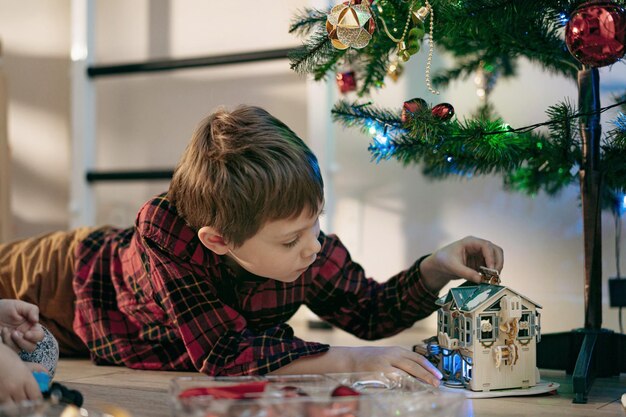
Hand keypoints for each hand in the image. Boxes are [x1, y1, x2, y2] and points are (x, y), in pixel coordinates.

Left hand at [0, 300, 43, 352]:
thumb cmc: (7, 308)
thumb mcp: (20, 306)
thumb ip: (31, 310)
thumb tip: (36, 320)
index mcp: (32, 327)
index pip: (39, 336)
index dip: (35, 337)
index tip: (27, 334)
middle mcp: (25, 337)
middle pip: (31, 347)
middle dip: (24, 343)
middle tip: (14, 333)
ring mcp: (15, 342)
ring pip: (19, 350)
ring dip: (13, 342)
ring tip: (5, 330)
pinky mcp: (6, 346)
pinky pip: (9, 350)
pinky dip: (5, 342)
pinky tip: (2, 332)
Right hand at [0, 343, 43, 404]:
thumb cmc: (7, 357)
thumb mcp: (24, 362)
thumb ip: (36, 369)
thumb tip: (46, 374)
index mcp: (26, 378)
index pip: (36, 397)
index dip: (39, 400)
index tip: (39, 400)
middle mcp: (15, 388)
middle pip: (26, 404)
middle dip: (29, 403)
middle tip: (30, 400)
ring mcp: (4, 393)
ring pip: (15, 408)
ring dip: (19, 406)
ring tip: (20, 400)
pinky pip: (5, 405)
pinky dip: (9, 404)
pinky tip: (11, 398)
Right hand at [270, 346, 441, 386]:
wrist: (348, 359)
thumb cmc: (369, 360)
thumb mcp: (386, 357)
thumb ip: (400, 363)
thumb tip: (418, 373)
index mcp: (395, 351)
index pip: (417, 357)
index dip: (429, 367)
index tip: (439, 375)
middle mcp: (391, 355)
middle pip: (414, 365)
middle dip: (427, 375)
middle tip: (437, 383)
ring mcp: (384, 364)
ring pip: (406, 373)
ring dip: (418, 381)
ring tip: (428, 388)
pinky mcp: (377, 373)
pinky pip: (394, 380)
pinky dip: (404, 385)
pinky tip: (411, 391)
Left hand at [419, 236, 503, 292]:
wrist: (439, 265)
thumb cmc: (444, 260)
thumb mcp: (453, 267)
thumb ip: (466, 273)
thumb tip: (480, 279)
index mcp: (470, 242)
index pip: (486, 246)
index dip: (491, 257)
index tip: (491, 269)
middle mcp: (478, 246)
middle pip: (495, 251)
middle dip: (497, 262)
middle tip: (496, 275)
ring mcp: (480, 254)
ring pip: (496, 258)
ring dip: (496, 268)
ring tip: (492, 279)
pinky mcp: (480, 262)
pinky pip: (491, 266)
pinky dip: (492, 273)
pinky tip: (488, 280)